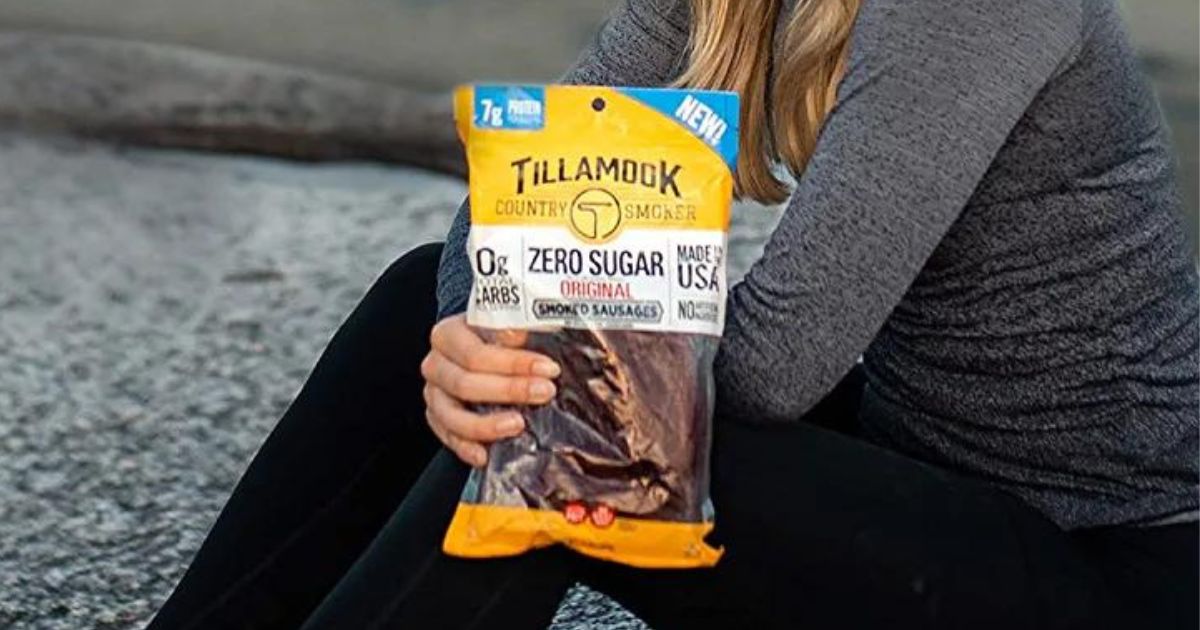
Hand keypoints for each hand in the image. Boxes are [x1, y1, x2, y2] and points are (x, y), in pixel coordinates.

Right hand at [420, 314, 559, 466]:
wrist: (480, 344)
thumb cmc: (496, 334)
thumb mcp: (508, 321)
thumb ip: (517, 326)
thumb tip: (523, 333)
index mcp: (447, 334)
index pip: (476, 353)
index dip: (513, 363)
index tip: (548, 368)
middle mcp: (435, 364)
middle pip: (465, 384)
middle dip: (509, 390)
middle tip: (544, 392)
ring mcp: (434, 394)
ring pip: (452, 415)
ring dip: (487, 424)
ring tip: (518, 425)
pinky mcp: (437, 418)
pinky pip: (448, 437)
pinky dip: (466, 448)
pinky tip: (486, 455)